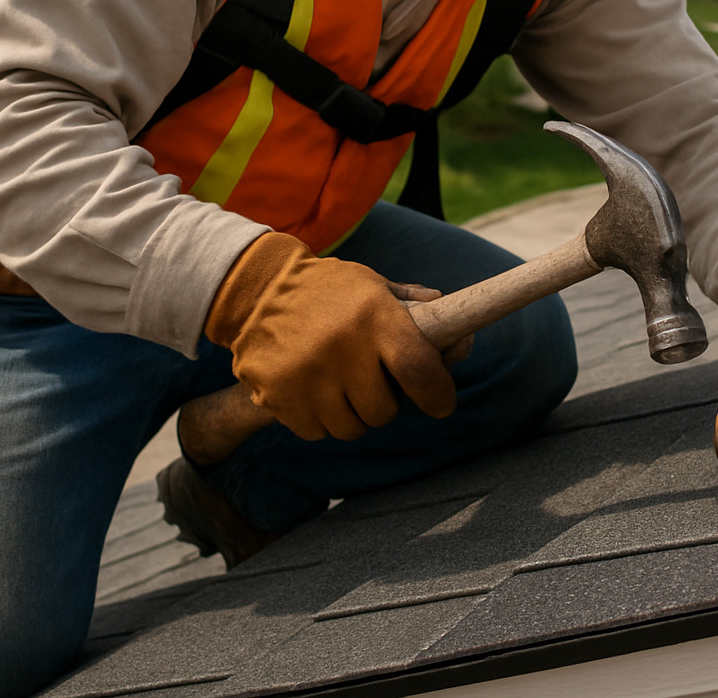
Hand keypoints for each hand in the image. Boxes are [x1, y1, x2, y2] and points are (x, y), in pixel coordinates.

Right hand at [205, 233, 456, 441]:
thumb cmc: (328, 289)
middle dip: (386, 403)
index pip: (419, 370)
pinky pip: (316, 431)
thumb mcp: (373, 286)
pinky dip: (319, 420)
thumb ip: (415, 312)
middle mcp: (342, 346)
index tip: (442, 402)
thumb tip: (460, 335)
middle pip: (383, 411)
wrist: (256, 288)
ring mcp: (307, 374)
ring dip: (352, 414)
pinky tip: (312, 390)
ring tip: (340, 385)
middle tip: (373, 384)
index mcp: (374, 316)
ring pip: (350, 427)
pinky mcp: (278, 395)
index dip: (438, 394)